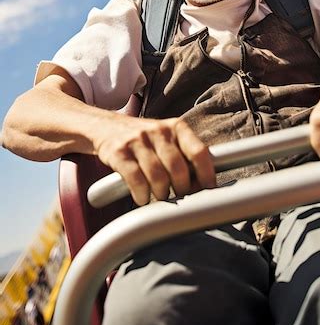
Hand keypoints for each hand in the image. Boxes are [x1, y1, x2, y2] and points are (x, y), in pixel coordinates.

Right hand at [94, 116, 214, 204]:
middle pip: (178, 168)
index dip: (206, 174)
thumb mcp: (168, 138)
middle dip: (182, 189)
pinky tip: (143, 197)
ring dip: (162, 193)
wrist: (106, 127)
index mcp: (177, 127)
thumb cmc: (146, 139)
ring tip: (161, 196)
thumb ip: (186, 154)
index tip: (208, 189)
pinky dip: (142, 194)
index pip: (199, 152)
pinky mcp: (119, 153)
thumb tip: (206, 183)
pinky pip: (136, 180)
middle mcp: (159, 131)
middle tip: (179, 195)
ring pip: (158, 176)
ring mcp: (138, 141)